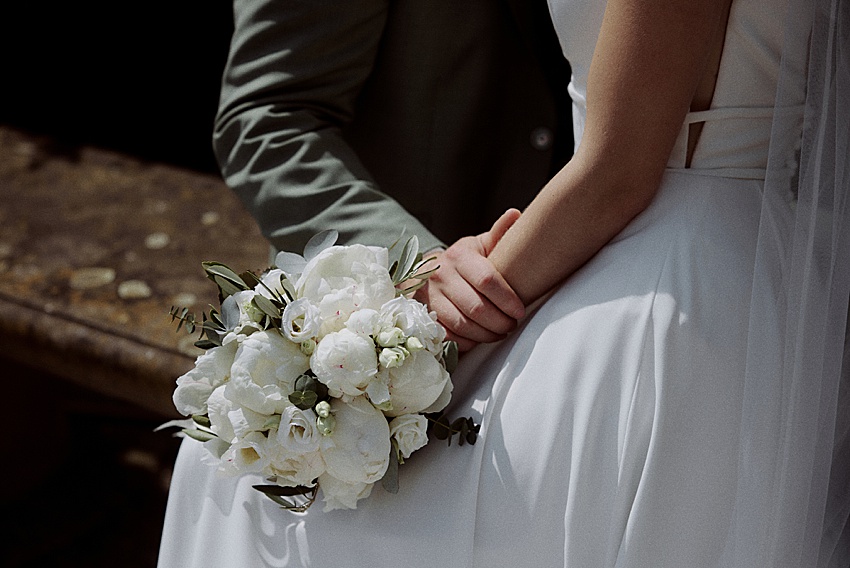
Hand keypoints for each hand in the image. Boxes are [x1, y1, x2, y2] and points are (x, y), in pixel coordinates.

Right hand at [412, 209, 524, 350]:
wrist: (425, 274)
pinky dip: (467, 342)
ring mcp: (429, 297)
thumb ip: (499, 234)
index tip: (520, 310)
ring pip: (463, 324)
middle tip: (512, 325)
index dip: (507, 299)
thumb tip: (516, 214)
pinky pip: (448, 335)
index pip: (487, 280)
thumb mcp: (479, 246)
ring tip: (499, 333)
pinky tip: (479, 338)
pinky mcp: (423, 316)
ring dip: (486, 334)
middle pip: (477, 307)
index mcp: (458, 255)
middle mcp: (440, 275)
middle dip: (500, 322)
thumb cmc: (463, 261)